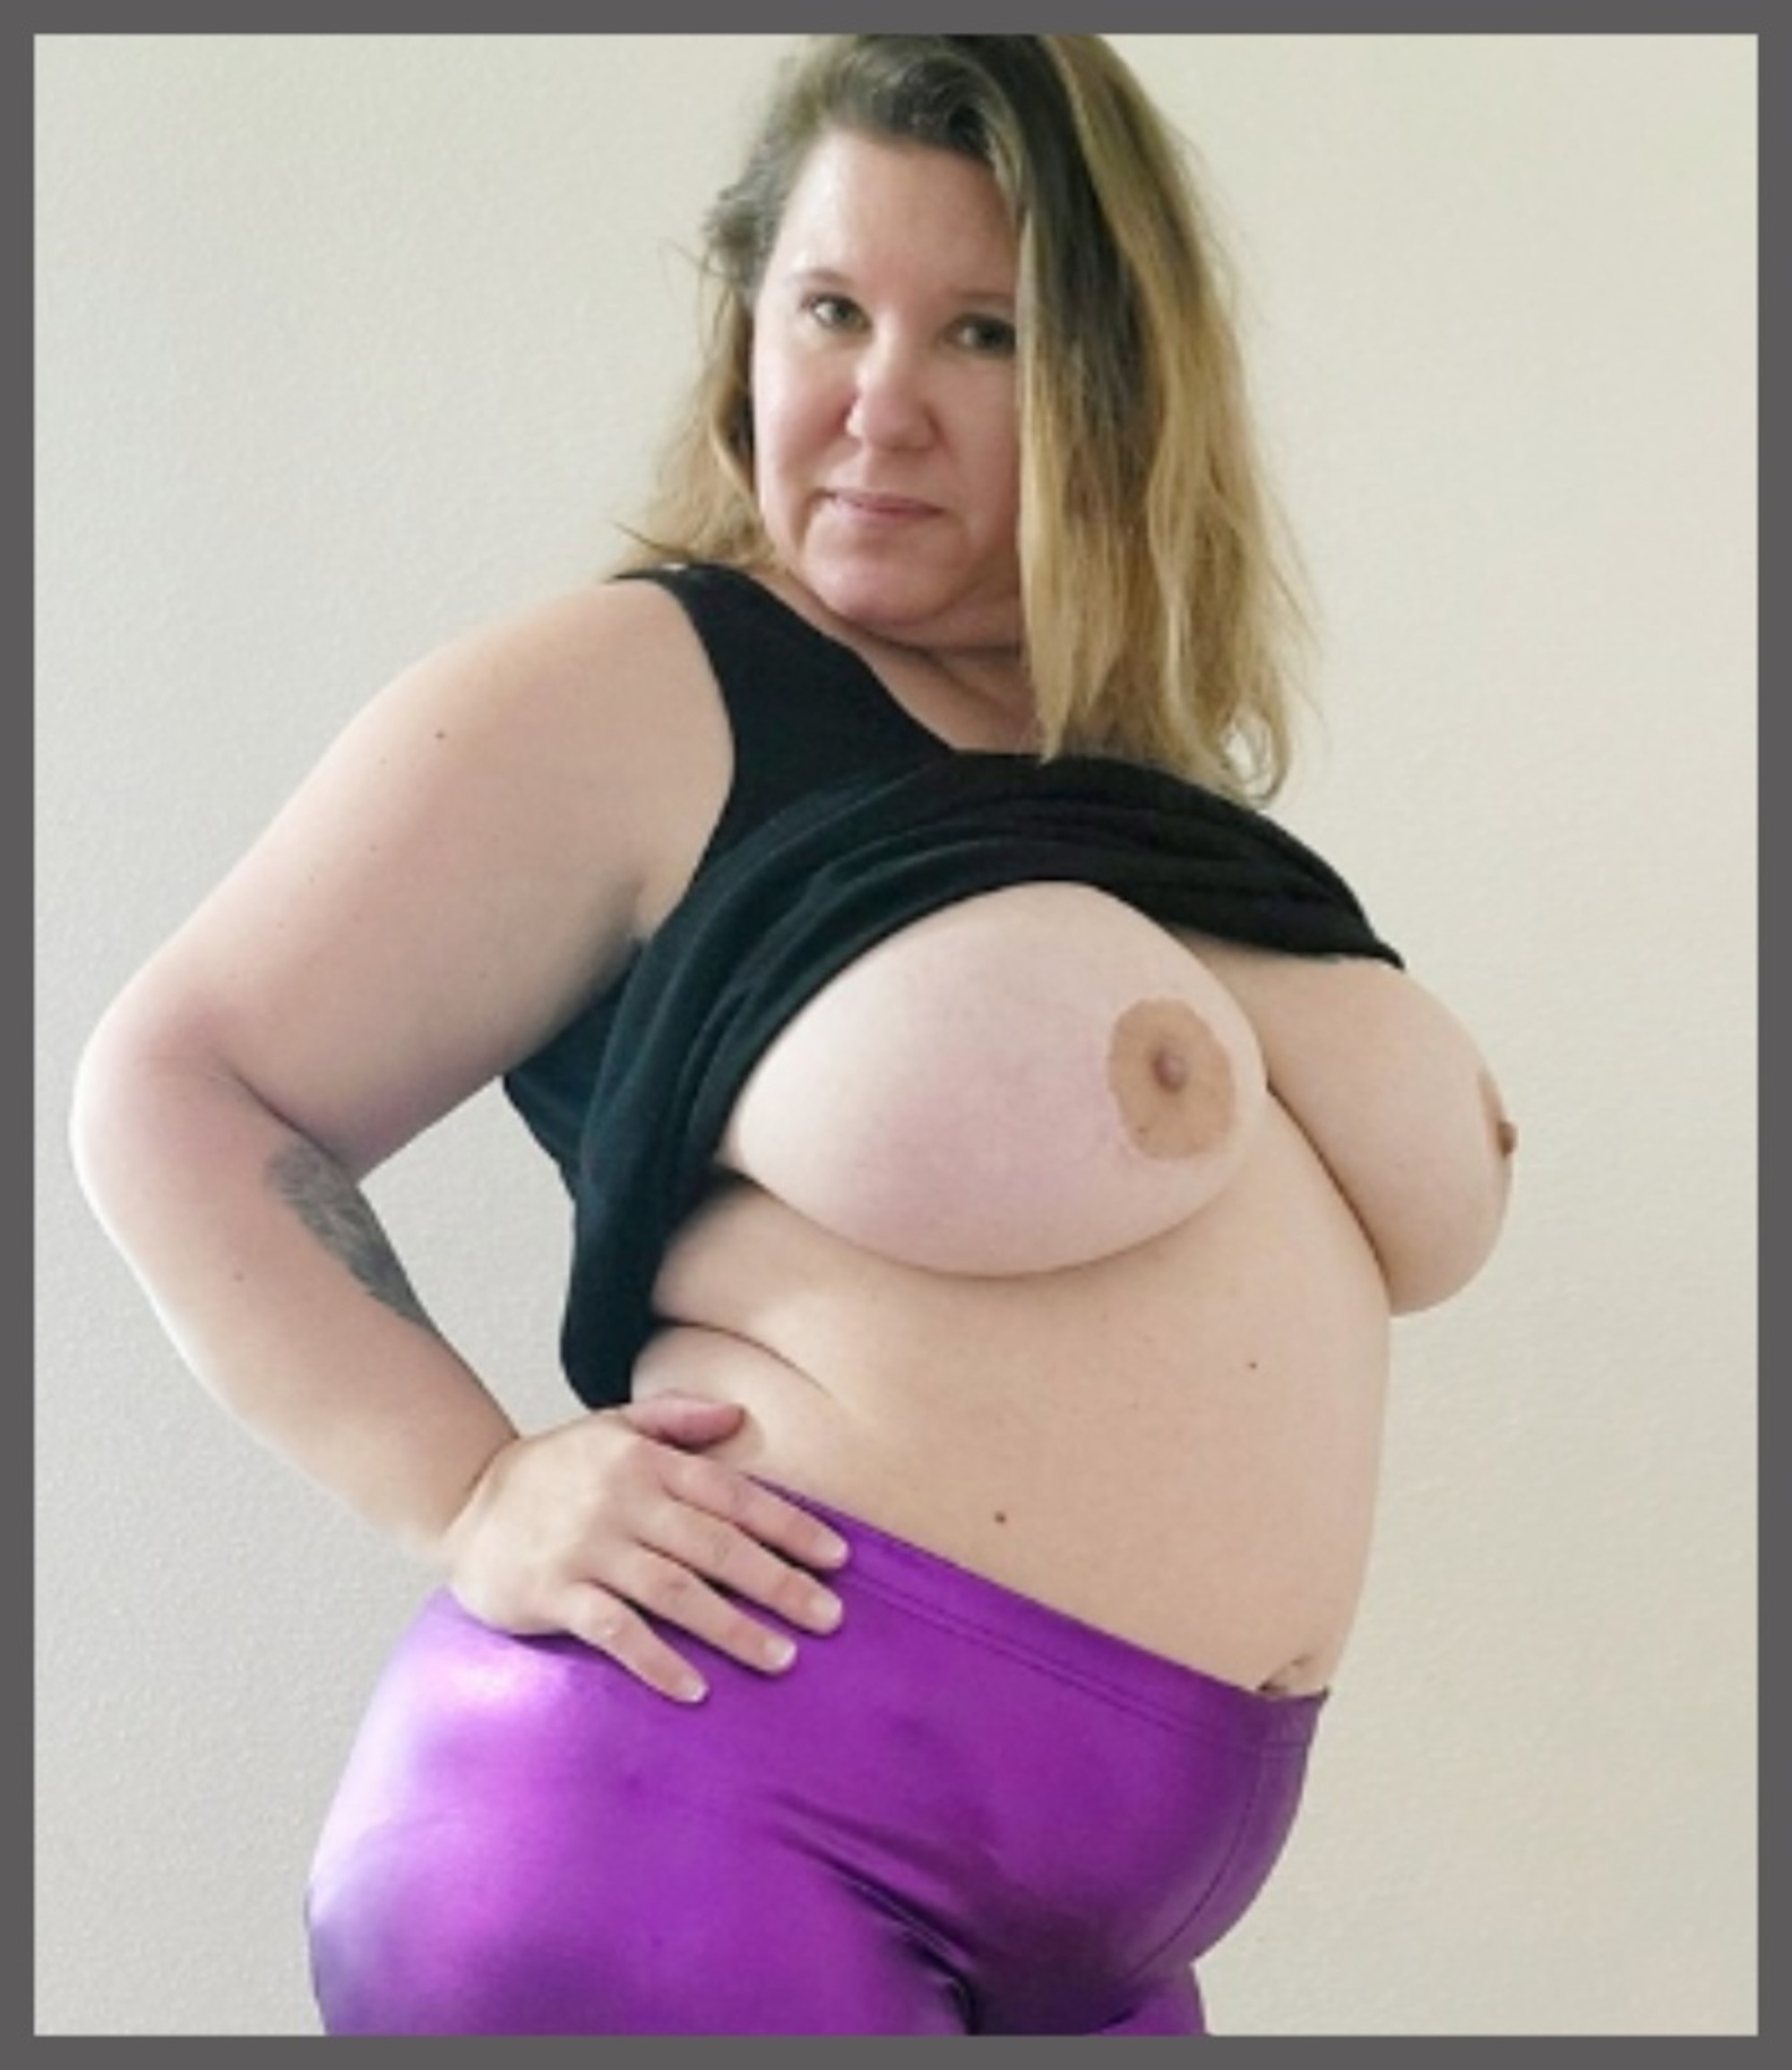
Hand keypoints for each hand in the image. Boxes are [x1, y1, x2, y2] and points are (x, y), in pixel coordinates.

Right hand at [439, 1392, 848, 1702]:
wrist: (463, 1500)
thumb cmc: (554, 1468)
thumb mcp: (614, 1427)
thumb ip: (678, 1418)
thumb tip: (740, 1415)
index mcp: (646, 1462)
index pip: (732, 1494)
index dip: (789, 1525)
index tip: (838, 1557)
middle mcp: (623, 1502)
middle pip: (715, 1546)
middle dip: (778, 1583)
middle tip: (829, 1618)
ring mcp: (588, 1549)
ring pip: (674, 1592)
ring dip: (732, 1628)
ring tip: (782, 1658)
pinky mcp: (554, 1594)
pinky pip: (615, 1632)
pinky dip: (656, 1661)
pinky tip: (695, 1689)